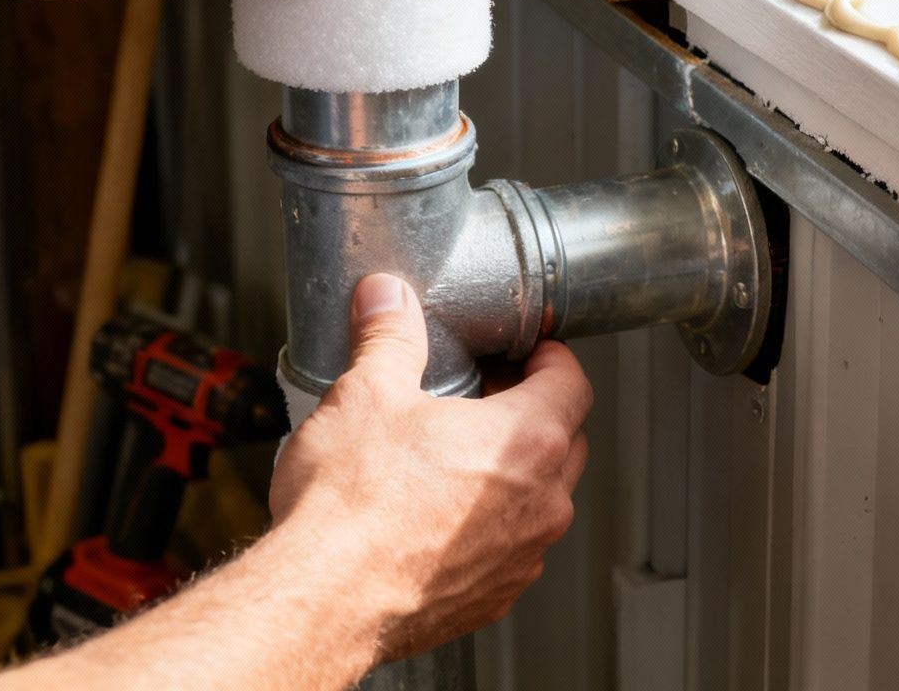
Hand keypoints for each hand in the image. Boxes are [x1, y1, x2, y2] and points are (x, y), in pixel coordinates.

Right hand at [269, 274, 591, 662]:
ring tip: (455, 457)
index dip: (552, 357)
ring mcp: (522, 556)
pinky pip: (510, 551)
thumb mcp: (366, 392)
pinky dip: (489, 528)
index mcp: (527, 439)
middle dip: (536, 411)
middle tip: (487, 395)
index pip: (573, 381)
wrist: (324, 599)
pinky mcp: (493, 597)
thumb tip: (387, 300)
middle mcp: (541, 502)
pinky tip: (437, 517)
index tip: (530, 350)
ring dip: (513, 474)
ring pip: (541, 500)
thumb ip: (388, 336)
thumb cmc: (351, 505)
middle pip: (566, 440)